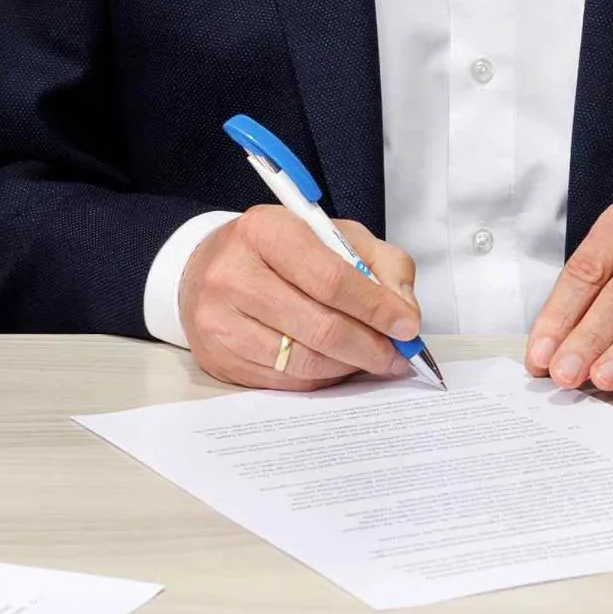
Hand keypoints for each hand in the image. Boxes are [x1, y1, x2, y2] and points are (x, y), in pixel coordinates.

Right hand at [181, 205, 424, 387]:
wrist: (207, 268)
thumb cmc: (277, 250)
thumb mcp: (332, 235)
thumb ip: (380, 263)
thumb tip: (403, 312)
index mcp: (265, 231)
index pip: (331, 278)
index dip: (375, 307)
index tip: (405, 325)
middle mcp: (234, 275)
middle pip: (320, 327)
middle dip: (369, 346)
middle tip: (396, 355)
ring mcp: (220, 321)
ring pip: (304, 361)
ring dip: (347, 366)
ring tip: (368, 358)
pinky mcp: (218, 357)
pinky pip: (285, 382)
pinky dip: (320, 378)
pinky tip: (333, 365)